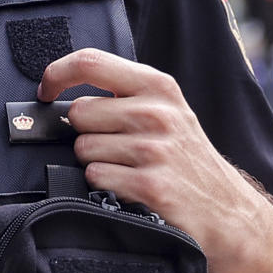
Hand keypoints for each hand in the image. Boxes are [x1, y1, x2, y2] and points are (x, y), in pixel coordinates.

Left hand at [38, 47, 272, 256]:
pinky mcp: (150, 184)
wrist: (227, 211)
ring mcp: (154, 148)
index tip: (45, 90)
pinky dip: (104, 185)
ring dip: (95, 162)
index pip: (90, 62)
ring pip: (82, 147)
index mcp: (157, 86)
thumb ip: (122, 93)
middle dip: (85, 132)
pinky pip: (94, 176)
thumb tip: (61, 91)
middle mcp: (156, 112)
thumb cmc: (185, 158)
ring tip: (128, 168)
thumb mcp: (166, 110)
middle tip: (114, 146)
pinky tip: (130, 187)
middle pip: (78, 112)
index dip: (57, 74)